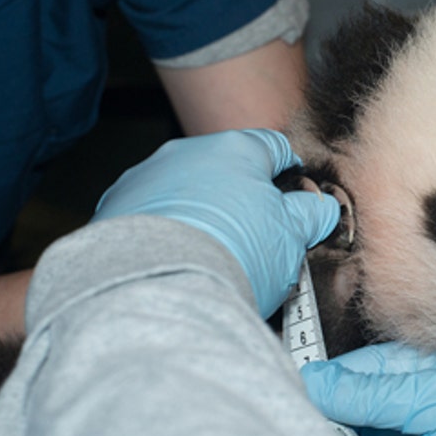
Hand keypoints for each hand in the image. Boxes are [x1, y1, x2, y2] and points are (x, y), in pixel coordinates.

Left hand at [92, 129, 339, 316]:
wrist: (157, 288)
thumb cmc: (233, 255)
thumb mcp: (292, 236)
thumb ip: (311, 214)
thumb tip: (322, 209)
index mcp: (236, 149)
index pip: (273, 147)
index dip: (289, 172)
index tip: (294, 196)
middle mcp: (186, 154)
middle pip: (224, 170)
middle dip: (241, 198)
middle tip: (256, 238)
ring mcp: (145, 179)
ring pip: (184, 192)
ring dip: (200, 215)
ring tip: (211, 256)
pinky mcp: (112, 210)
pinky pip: (149, 216)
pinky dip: (165, 233)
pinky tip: (176, 263)